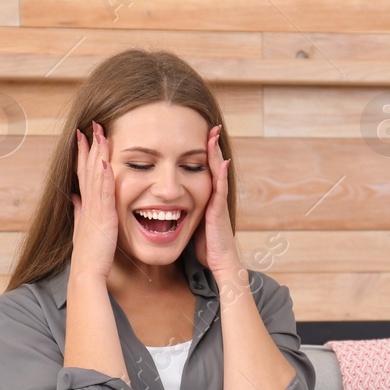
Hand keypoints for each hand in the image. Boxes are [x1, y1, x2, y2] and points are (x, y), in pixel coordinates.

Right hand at [70, 121, 117, 282]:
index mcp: (85, 204)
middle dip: (90, 145)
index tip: (83, 136)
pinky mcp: (103, 216)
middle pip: (88, 167)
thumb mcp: (82, 227)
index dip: (83, 153)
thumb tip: (75, 198)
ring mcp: (94, 208)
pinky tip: (106, 160)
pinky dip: (105, 175)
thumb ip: (80, 210)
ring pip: (96, 174)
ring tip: (99, 134)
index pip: (83, 172)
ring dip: (98, 153)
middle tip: (91, 125)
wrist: (86, 271)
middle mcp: (87, 202)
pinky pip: (104, 191)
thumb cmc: (88, 253)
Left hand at [193, 125, 241, 278]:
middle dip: (210, 146)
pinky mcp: (218, 211)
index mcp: (205, 198)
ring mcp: (218, 202)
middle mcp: (213, 196)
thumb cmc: (205, 246)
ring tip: (214, 134)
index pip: (202, 170)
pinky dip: (220, 174)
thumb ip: (185, 211)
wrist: (219, 263)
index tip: (197, 134)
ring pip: (217, 172)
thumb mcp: (191, 223)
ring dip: (216, 153)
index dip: (200, 153)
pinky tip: (221, 161)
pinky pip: (220, 189)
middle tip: (210, 126)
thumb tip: (168, 205)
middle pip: (211, 165)